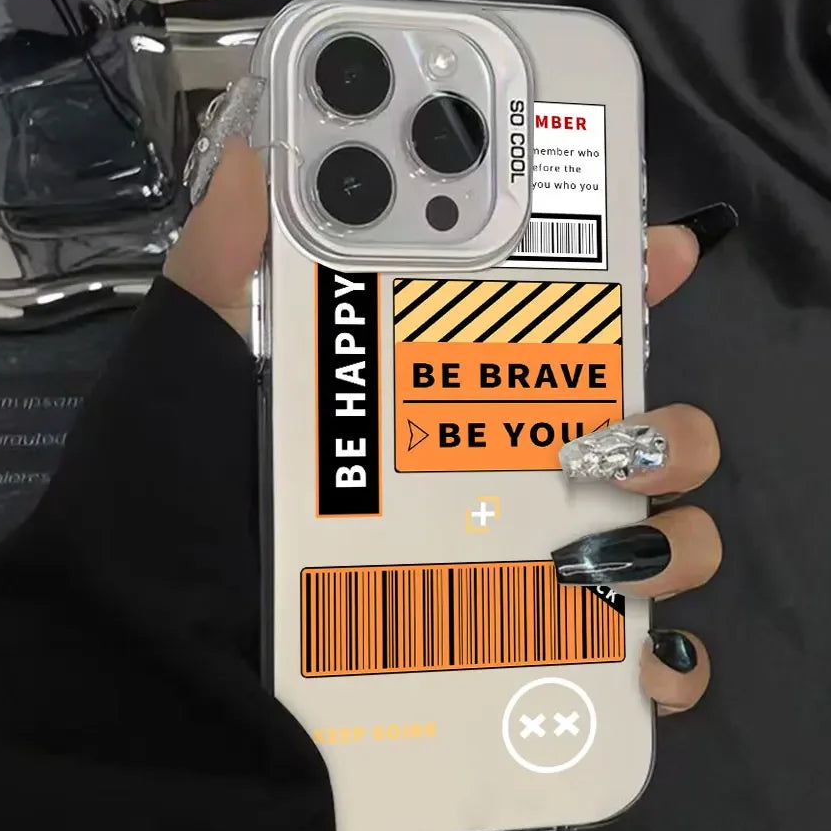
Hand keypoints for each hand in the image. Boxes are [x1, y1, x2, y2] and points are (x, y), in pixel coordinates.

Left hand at [165, 138, 733, 717]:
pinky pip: (634, 667)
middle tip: (616, 438)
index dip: (622, 276)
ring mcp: (518, 576)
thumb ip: (220, 271)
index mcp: (436, 401)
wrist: (157, 672)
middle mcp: (493, 480)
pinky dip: (661, 665)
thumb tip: (257, 158)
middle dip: (668, 426)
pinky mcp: (523, 664)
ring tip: (607, 552)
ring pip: (661, 539)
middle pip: (637, 433)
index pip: (553, 328)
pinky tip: (635, 660)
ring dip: (673, 539)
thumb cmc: (174, 515)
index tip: (663, 247)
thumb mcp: (188, 376)